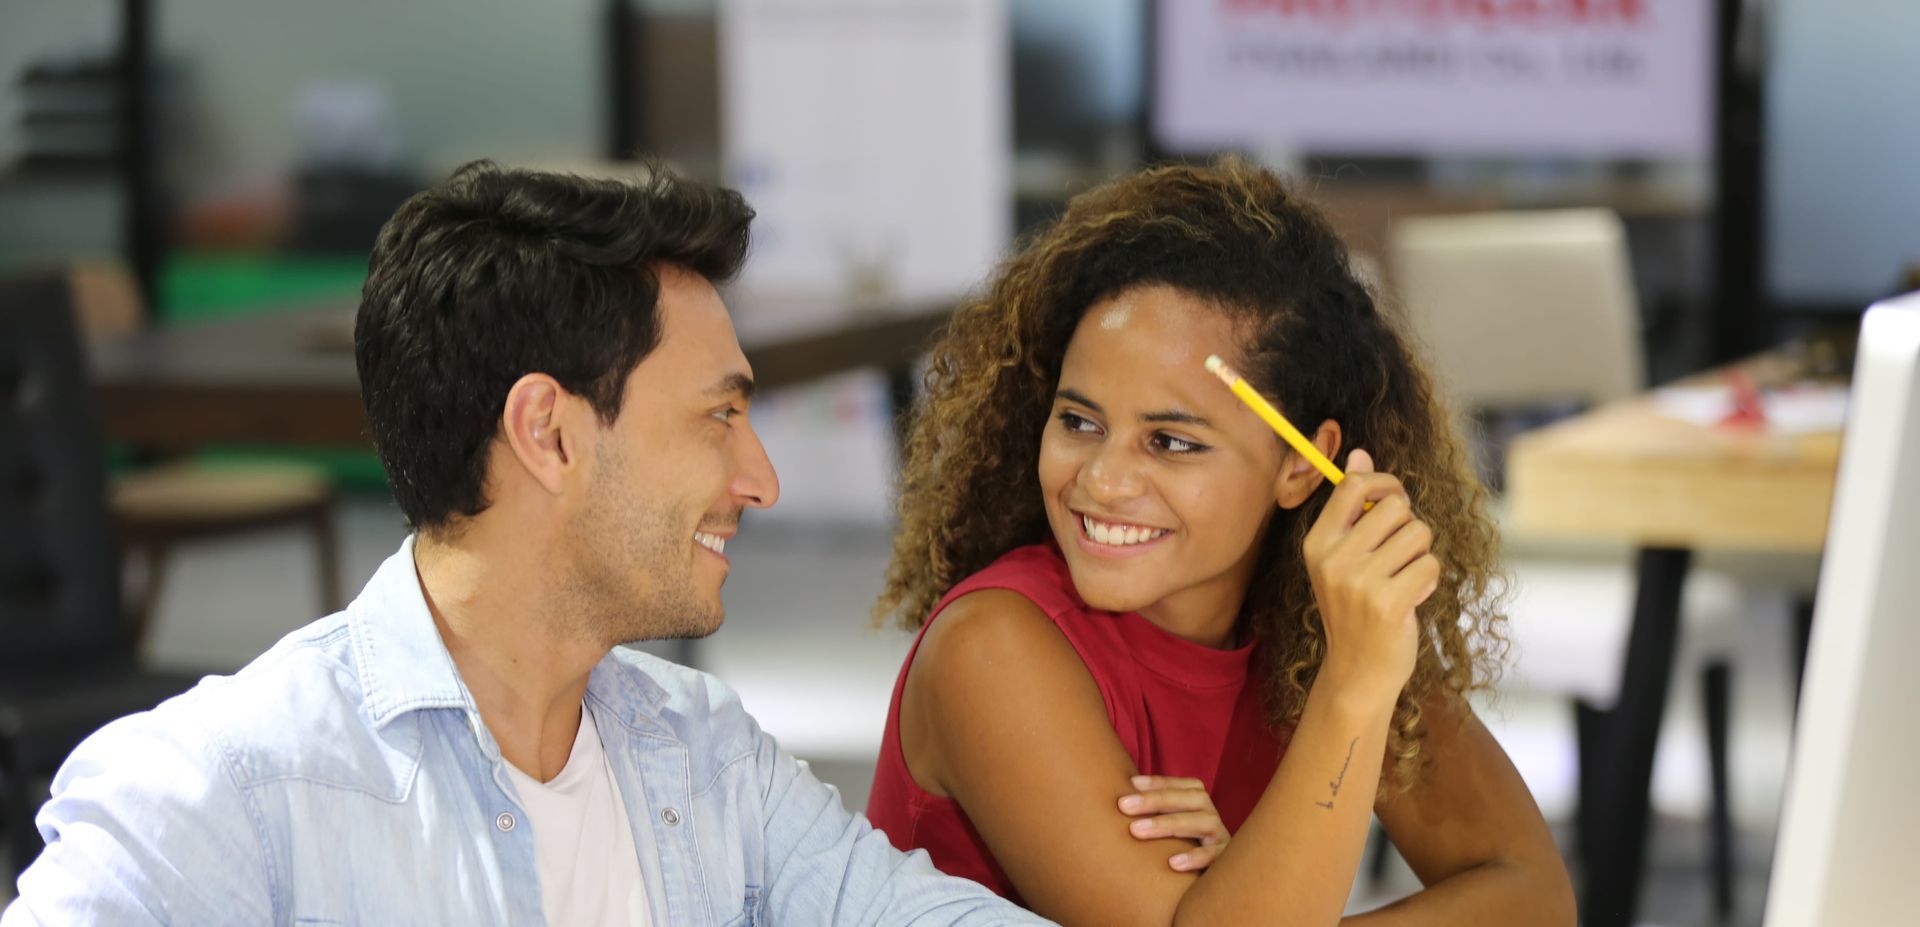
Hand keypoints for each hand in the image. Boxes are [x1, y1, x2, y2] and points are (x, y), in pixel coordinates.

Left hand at [1118, 775, 1229, 870]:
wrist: (1218, 881)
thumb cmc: (1183, 849)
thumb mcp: (1170, 829)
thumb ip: (1151, 814)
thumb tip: (1116, 801)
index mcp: (1199, 804)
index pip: (1181, 786)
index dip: (1157, 783)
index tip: (1130, 784)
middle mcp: (1212, 816)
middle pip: (1192, 798)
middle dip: (1157, 799)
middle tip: (1124, 806)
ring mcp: (1221, 837)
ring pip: (1203, 822)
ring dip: (1169, 824)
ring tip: (1137, 830)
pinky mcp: (1227, 861)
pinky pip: (1216, 856)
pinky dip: (1196, 857)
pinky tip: (1173, 863)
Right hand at [1301, 449, 1439, 698]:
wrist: (1358, 670)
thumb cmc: (1356, 607)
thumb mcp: (1344, 556)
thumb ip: (1351, 507)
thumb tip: (1358, 453)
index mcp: (1317, 543)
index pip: (1354, 485)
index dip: (1384, 483)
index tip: (1394, 501)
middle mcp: (1333, 560)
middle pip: (1395, 507)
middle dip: (1409, 526)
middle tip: (1400, 554)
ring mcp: (1359, 583)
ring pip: (1418, 534)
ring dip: (1421, 555)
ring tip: (1404, 579)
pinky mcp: (1388, 603)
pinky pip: (1430, 565)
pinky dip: (1429, 581)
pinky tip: (1411, 599)